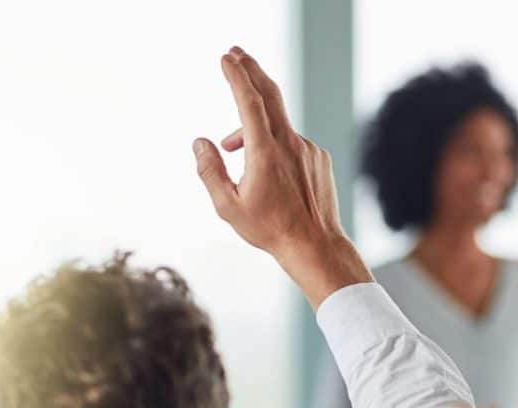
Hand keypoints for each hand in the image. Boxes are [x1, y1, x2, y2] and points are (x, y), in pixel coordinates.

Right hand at [193, 48, 371, 306]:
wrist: (315, 245)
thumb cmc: (268, 229)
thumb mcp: (227, 206)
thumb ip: (209, 171)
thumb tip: (200, 142)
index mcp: (265, 152)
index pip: (248, 102)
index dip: (236, 76)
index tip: (226, 58)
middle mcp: (289, 143)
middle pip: (269, 94)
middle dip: (251, 70)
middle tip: (235, 53)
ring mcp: (307, 148)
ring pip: (276, 126)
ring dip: (252, 127)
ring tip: (232, 146)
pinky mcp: (318, 157)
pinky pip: (291, 142)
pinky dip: (273, 145)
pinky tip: (268, 172)